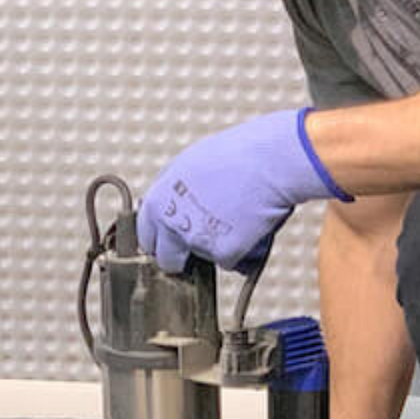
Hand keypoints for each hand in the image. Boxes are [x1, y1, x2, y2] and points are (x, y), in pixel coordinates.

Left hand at [137, 107, 351, 272]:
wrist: (273, 160)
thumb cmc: (241, 155)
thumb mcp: (190, 165)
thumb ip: (175, 192)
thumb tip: (173, 207)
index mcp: (159, 199)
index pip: (146, 236)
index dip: (162, 240)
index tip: (170, 243)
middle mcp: (172, 223)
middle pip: (167, 260)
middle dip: (183, 258)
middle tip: (203, 244)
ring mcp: (197, 241)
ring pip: (205, 260)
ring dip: (219, 248)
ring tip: (239, 219)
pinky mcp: (224, 254)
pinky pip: (232, 263)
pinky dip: (244, 252)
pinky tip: (253, 228)